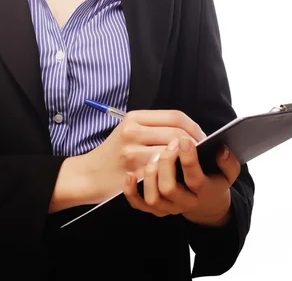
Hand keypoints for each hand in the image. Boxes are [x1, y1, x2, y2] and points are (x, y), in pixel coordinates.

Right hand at [78, 110, 205, 203]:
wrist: (89, 174)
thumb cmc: (114, 152)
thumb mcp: (129, 129)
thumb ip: (153, 126)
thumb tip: (186, 130)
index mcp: (134, 118)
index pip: (174, 116)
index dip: (193, 126)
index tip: (201, 136)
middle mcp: (133, 132)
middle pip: (177, 133)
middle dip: (194, 143)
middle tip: (202, 151)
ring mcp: (132, 153)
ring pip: (172, 153)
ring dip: (186, 159)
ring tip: (192, 162)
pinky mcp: (133, 174)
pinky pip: (162, 172)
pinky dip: (174, 173)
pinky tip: (179, 175)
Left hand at [123, 136, 240, 226]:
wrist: (205, 203)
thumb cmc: (213, 179)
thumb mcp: (228, 174)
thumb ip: (229, 162)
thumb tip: (221, 149)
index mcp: (203, 191)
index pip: (195, 179)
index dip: (189, 158)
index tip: (185, 139)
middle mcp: (184, 202)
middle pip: (169, 189)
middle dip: (167, 163)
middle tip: (169, 144)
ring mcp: (168, 207)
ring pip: (153, 198)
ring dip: (151, 174)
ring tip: (155, 155)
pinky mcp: (154, 209)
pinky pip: (139, 205)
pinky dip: (132, 191)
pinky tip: (131, 174)